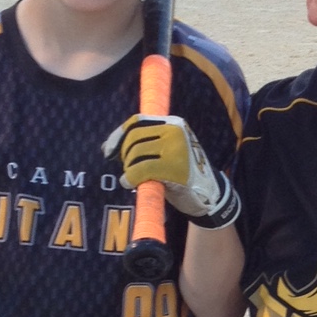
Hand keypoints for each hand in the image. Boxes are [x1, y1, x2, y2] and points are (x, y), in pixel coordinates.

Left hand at [103, 113, 236, 223]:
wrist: (210, 194)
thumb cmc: (182, 173)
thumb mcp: (165, 152)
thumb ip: (142, 145)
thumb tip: (106, 146)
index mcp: (173, 124)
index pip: (138, 122)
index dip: (119, 135)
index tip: (108, 150)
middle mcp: (175, 132)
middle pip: (134, 138)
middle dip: (124, 155)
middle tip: (127, 168)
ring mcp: (175, 150)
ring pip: (136, 153)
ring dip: (128, 167)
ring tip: (131, 177)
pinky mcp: (173, 168)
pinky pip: (142, 169)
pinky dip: (131, 177)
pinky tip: (130, 182)